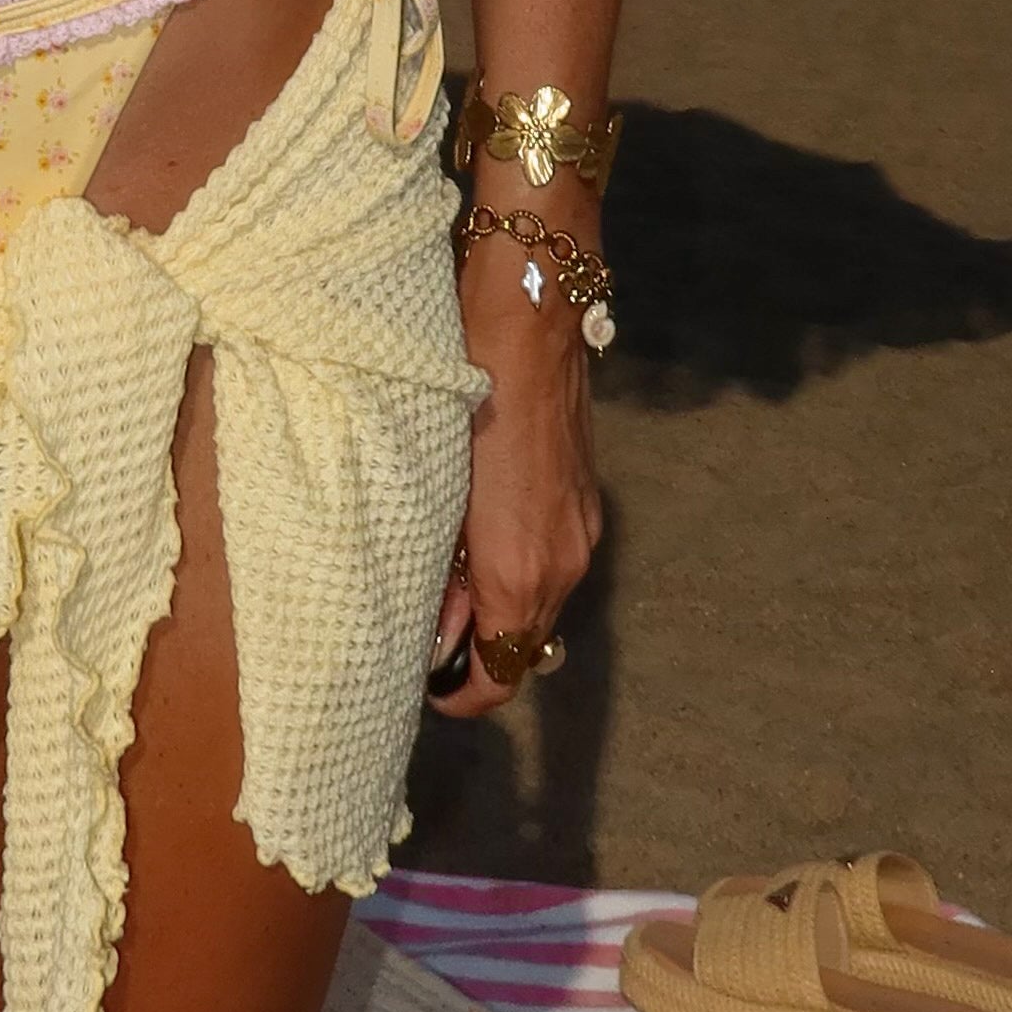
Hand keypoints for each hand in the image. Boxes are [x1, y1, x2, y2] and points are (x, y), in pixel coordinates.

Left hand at [427, 259, 602, 719]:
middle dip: (475, 645)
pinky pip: (552, 560)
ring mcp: (584, 530)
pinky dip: (518, 564)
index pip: (499, 679)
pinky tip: (481, 525)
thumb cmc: (464, 395)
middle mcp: (566, 564)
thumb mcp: (434, 490)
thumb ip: (436, 570)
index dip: (459, 693)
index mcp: (522, 573)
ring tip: (445, 563)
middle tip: (422, 613)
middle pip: (523, 646)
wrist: (530, 318)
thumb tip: (434, 629)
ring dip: (497, 603)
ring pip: (539, 603)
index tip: (423, 680)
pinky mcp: (588, 499)